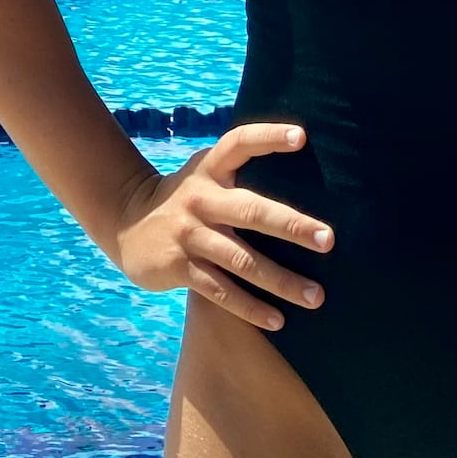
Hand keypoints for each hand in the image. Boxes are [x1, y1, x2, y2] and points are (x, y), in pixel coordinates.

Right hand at [108, 124, 332, 331]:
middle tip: (328, 240)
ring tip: (316, 297)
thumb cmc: (188, 197)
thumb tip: (305, 171)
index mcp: (210, 168)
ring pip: (241, 260)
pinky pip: (221, 290)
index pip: (240, 143)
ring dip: (281, 281)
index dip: (268, 137)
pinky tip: (278, 320)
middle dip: (291, 225)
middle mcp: (201, 198)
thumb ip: (241, 171)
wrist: (127, 221)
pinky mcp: (179, 266)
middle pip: (250, 210)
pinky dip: (251, 307)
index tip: (302, 137)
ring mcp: (189, 234)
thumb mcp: (206, 174)